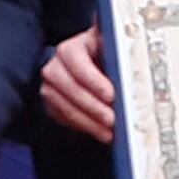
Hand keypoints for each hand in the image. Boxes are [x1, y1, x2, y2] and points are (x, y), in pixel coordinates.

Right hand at [40, 28, 116, 143]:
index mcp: (71, 49)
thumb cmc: (99, 55)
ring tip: (109, 132)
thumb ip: (115, 47)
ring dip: (90, 122)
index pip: (78, 63)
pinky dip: (84, 127)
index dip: (94, 81)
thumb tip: (127, 48)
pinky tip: (100, 132)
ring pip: (66, 107)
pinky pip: (65, 119)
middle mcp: (55, 66)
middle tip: (112, 119)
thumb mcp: (107, 46)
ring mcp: (50, 86)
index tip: (111, 95)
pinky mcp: (51, 104)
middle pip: (71, 89)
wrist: (83, 64)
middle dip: (94, 107)